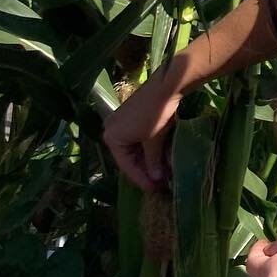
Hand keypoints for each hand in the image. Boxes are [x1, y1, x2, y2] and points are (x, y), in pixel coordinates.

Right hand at [103, 75, 180, 191]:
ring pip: (134, 148)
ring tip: (161, 172)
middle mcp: (111, 130)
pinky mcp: (130, 116)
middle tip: (159, 183)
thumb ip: (152, 162)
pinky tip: (159, 156)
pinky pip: (136, 138)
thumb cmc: (155, 115)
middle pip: (128, 157)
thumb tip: (156, 179)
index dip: (141, 179)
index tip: (154, 189)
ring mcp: (120, 123)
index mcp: (112, 138)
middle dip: (144, 170)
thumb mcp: (153, 142)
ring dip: (147, 160)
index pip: (126, 166)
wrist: (165, 87)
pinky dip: (148, 148)